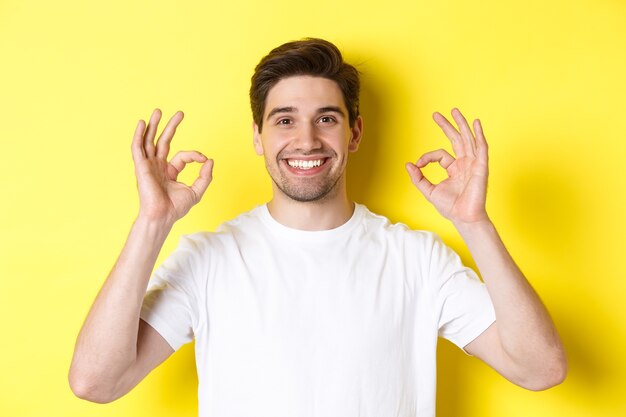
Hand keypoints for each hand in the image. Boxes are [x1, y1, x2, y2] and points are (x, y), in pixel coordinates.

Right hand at [131, 109, 212, 224]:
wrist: (163, 216)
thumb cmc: (176, 208)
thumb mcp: (196, 191)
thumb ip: (205, 176)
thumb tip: (210, 160)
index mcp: (169, 171)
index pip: (182, 155)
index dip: (195, 155)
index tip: (204, 160)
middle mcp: (158, 166)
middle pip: (163, 141)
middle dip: (171, 127)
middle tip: (180, 113)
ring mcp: (148, 165)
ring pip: (150, 141)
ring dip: (153, 125)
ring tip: (158, 111)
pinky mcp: (141, 167)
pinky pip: (137, 148)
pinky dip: (138, 135)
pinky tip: (141, 123)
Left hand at [405, 108, 488, 224]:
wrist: (464, 218)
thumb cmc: (450, 207)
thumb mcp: (429, 191)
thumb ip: (418, 178)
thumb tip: (408, 164)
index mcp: (454, 169)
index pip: (440, 154)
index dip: (427, 157)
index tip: (418, 164)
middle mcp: (464, 164)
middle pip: (456, 139)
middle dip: (447, 126)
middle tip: (437, 114)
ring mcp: (473, 164)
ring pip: (467, 139)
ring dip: (461, 124)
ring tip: (454, 111)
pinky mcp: (481, 167)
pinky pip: (481, 147)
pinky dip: (479, 135)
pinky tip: (476, 123)